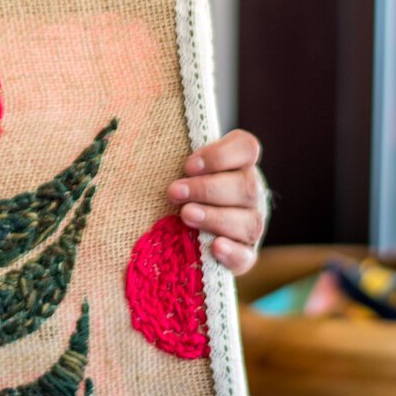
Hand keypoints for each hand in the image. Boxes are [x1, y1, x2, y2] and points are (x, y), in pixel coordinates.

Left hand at [168, 129, 266, 275]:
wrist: (181, 231)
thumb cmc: (179, 188)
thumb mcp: (180, 170)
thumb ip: (177, 159)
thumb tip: (143, 139)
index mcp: (240, 164)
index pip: (247, 148)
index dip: (220, 155)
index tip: (188, 165)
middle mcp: (251, 193)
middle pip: (247, 186)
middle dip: (208, 189)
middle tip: (174, 192)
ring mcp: (252, 224)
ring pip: (249, 222)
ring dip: (215, 218)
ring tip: (185, 215)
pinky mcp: (245, 253)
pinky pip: (247, 256)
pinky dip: (233, 252)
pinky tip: (215, 246)